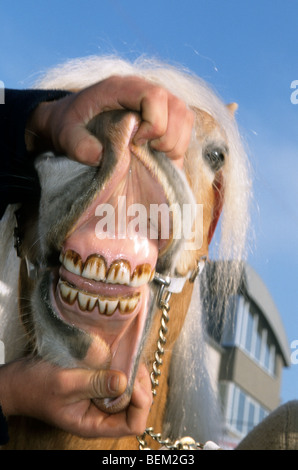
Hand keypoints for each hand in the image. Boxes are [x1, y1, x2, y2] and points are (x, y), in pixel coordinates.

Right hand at [0, 358, 150, 437]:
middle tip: (132, 363)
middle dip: (140, 384)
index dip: (140, 403)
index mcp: (94, 424)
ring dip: (133, 373)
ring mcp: (100, 399)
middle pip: (138, 405)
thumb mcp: (65, 383)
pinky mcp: (98, 384)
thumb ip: (94, 383)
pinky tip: (118, 355)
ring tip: (126, 357)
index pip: (133, 424)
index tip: (131, 380)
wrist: (18, 381)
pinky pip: (119, 378)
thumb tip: (124, 381)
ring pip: (131, 390)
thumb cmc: (36, 386)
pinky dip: (123, 366)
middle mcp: (102, 414)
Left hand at [26, 76, 193, 168]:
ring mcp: (157, 104)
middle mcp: (145, 90)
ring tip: (153, 154)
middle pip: (178, 108)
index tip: (135, 142)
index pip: (155, 96)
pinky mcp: (163, 118)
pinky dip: (177, 146)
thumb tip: (99, 156)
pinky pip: (184, 129)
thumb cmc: (69, 124)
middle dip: (167, 138)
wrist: (71, 121)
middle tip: (145, 152)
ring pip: (185, 118)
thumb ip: (77, 144)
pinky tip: (157, 156)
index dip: (154, 124)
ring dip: (175, 143)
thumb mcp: (64, 134)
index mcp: (122, 87)